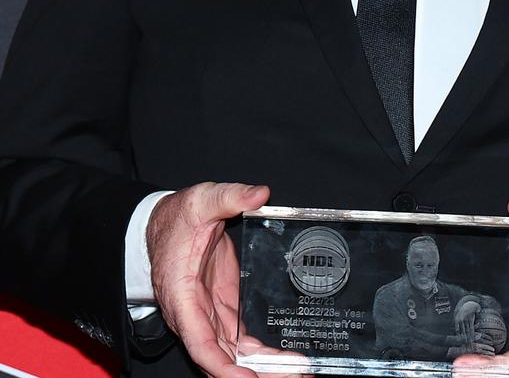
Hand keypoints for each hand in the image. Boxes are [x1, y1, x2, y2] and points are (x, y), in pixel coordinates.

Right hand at [146, 181, 286, 377]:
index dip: (224, 367)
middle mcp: (194, 315)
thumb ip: (230, 196)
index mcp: (182, 296)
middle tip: (294, 377)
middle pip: (224, 358)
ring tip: (297, 373)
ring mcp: (210, 314)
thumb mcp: (201, 201)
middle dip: (255, 373)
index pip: (201, 344)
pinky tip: (285, 360)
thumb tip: (260, 194)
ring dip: (263, 367)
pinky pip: (241, 340)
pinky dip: (261, 353)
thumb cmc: (176, 218)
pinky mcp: (223, 308)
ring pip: (235, 354)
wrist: (164, 223)